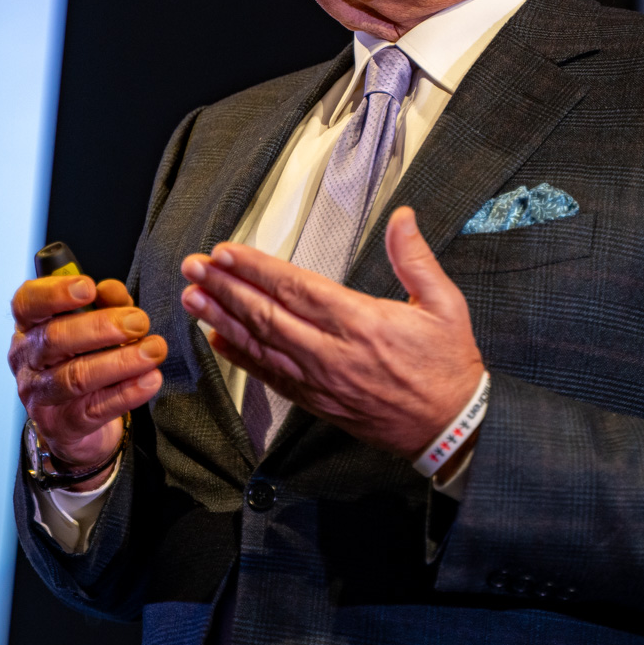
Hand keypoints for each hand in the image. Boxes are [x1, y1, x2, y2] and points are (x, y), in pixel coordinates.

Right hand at [8, 273, 166, 486]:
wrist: (77, 422)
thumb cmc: (82, 360)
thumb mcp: (95, 325)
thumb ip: (105, 304)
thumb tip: (111, 289)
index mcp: (30, 327)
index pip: (27, 303)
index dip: (54, 293)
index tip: (89, 287)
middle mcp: (27, 360)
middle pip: (54, 339)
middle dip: (100, 327)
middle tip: (138, 322)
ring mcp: (40, 396)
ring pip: (76, 377)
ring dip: (120, 362)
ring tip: (153, 351)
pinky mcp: (62, 426)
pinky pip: (95, 408)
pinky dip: (126, 393)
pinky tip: (149, 380)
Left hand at [179, 206, 483, 459]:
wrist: (451, 427)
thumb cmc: (448, 364)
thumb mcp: (445, 304)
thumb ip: (416, 259)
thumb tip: (402, 217)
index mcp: (361, 322)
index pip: (296, 288)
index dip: (255, 269)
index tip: (225, 253)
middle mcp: (333, 353)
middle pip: (267, 315)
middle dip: (225, 288)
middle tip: (194, 267)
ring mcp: (321, 381)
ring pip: (261, 347)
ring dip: (222, 320)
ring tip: (192, 297)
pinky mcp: (318, 403)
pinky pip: (270, 378)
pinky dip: (240, 359)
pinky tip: (217, 341)